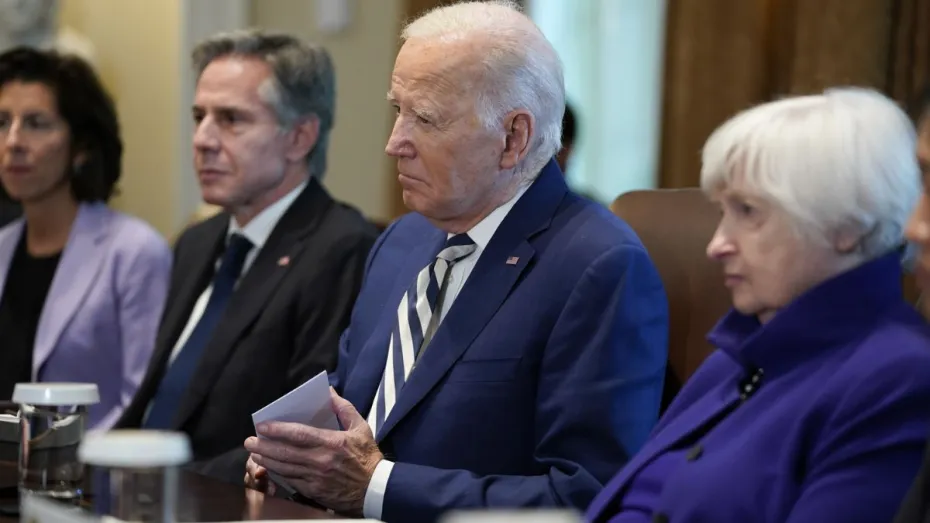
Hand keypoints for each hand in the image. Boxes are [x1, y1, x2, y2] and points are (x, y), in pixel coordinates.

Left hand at [244, 387, 382, 515]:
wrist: (375, 489)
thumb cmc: (368, 457)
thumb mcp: (361, 428)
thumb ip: (344, 408)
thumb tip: (329, 392)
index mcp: (332, 442)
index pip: (299, 434)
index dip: (278, 430)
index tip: (262, 426)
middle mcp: (321, 460)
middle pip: (285, 452)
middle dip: (263, 446)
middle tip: (249, 441)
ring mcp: (316, 477)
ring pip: (284, 468)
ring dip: (266, 460)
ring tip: (254, 454)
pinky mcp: (314, 491)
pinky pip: (290, 481)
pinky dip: (277, 474)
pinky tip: (269, 468)